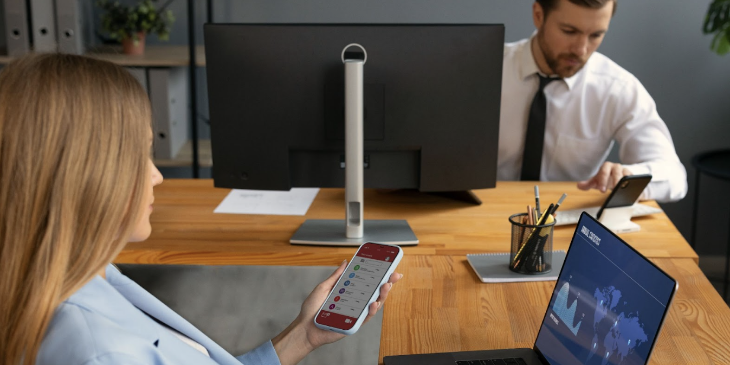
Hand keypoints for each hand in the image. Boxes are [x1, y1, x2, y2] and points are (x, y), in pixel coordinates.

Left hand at [272, 260, 402, 364]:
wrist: (305, 327)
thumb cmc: (312, 309)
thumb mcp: (324, 287)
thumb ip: (336, 276)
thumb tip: (345, 263)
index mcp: (349, 292)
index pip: (366, 282)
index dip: (377, 275)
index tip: (387, 267)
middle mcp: (354, 302)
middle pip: (374, 292)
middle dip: (386, 283)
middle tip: (394, 275)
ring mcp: (356, 313)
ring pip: (374, 304)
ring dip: (382, 295)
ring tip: (386, 285)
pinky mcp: (354, 324)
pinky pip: (366, 317)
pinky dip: (372, 310)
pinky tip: (374, 303)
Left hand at [577, 162, 631, 192]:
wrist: (615, 177)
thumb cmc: (605, 178)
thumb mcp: (596, 181)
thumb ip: (588, 184)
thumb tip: (579, 185)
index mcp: (606, 167)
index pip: (603, 171)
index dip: (602, 180)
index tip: (601, 190)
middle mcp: (616, 167)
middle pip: (616, 171)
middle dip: (614, 180)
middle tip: (613, 190)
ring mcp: (625, 171)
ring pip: (626, 174)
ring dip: (625, 181)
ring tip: (622, 189)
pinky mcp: (632, 176)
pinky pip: (634, 178)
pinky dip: (633, 183)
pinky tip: (632, 190)